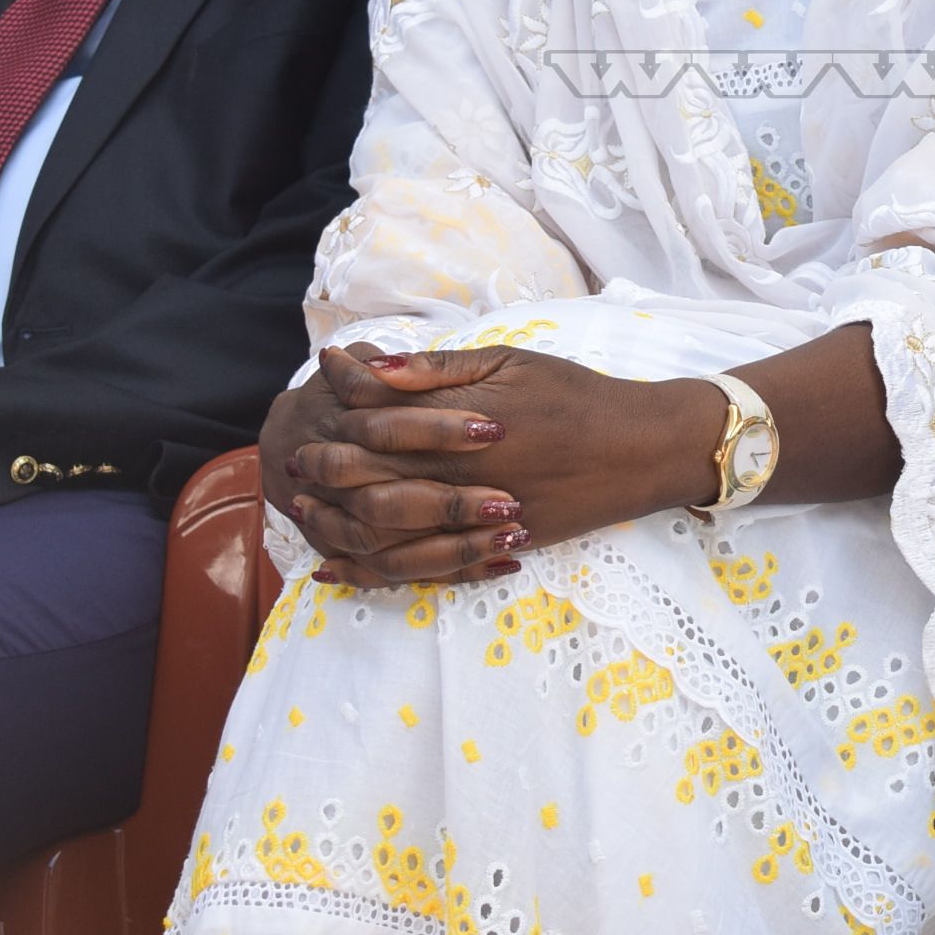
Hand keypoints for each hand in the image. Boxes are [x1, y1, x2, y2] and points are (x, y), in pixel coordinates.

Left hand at [284, 344, 716, 587]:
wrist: (639, 448)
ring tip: (305, 512)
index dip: (336, 405)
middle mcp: (457, 477)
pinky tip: (339, 570)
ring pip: (381, 535)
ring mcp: (472, 520)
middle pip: (365, 480)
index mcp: (458, 425)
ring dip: (335, 524)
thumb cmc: (576, 395)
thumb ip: (437, 369)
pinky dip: (370, 573)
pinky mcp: (490, 549)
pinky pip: (417, 569)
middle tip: (294, 458)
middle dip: (322, 469)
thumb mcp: (510, 362)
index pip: (373, 419)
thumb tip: (368, 366)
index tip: (313, 390)